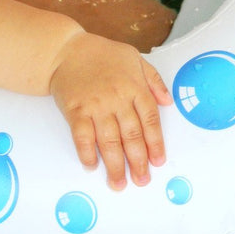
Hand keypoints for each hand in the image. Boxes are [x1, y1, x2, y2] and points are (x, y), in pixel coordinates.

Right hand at [49, 31, 170, 190]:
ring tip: (119, 184)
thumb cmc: (101, 54)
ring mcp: (96, 105)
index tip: (158, 161)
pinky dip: (88, 154)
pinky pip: (83, 137)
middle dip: (138, 162)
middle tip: (141, 180)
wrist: (66, 50)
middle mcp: (117, 98)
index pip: (150, 120)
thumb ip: (153, 79)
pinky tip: (92, 166)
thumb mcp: (134, 57)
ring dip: (115, 166)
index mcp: (134, 86)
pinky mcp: (76, 110)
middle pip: (132, 136)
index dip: (156, 143)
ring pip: (109, 142)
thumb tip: (168, 101)